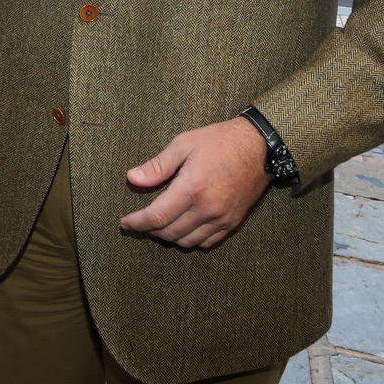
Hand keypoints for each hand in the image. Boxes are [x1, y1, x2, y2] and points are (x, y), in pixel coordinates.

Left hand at [118, 117, 270, 248]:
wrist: (259, 147)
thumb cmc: (219, 141)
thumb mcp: (183, 144)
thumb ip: (157, 166)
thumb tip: (132, 178)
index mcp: (191, 188)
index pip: (157, 217)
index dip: (137, 223)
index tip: (124, 222)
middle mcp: (207, 209)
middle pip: (170, 232)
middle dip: (149, 230)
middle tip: (138, 222)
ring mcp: (222, 219)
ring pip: (187, 241)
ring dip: (168, 236)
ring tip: (158, 224)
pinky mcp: (233, 222)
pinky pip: (207, 242)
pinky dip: (190, 239)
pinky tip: (182, 228)